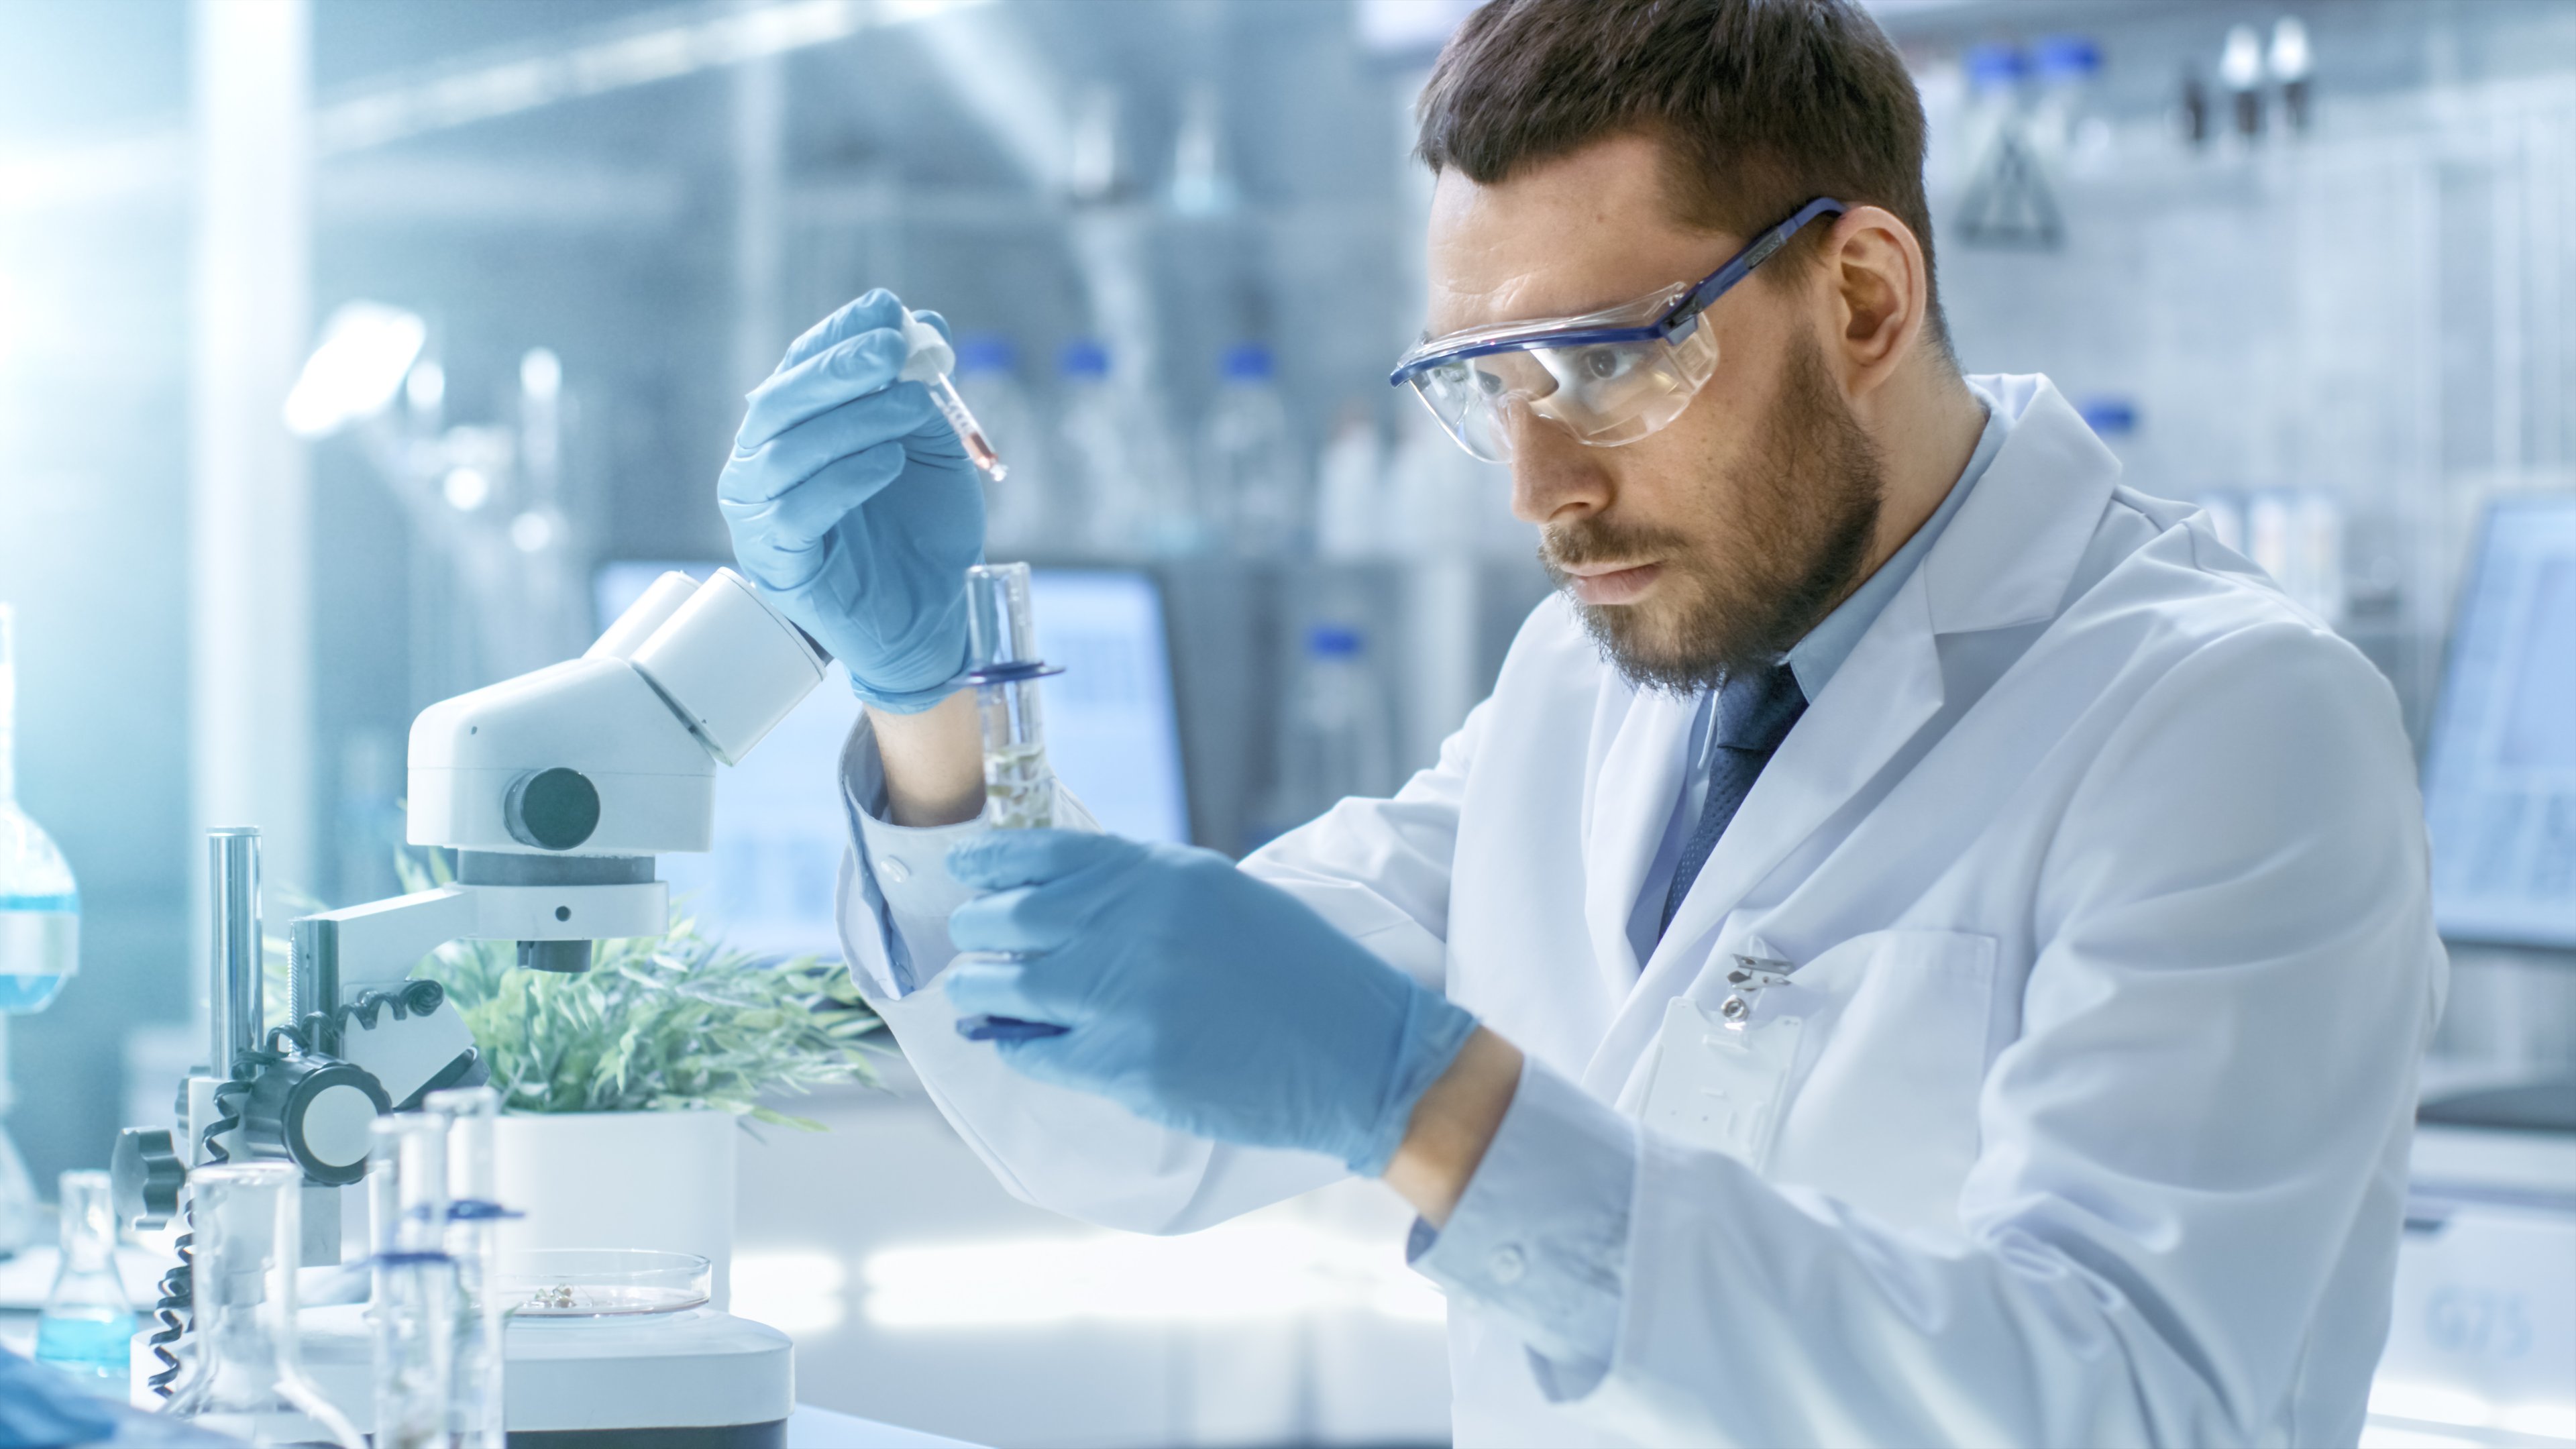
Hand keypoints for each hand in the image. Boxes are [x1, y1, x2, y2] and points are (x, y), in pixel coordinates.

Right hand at [718, 289, 982, 712]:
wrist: (933, 613)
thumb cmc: (923, 528)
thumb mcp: (932, 447)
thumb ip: (922, 391)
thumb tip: (925, 323)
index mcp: (793, 427)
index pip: (799, 365)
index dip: (838, 334)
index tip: (886, 310)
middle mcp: (763, 463)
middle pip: (779, 402)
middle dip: (837, 369)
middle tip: (892, 348)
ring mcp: (760, 514)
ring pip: (786, 452)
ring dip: (853, 420)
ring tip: (911, 407)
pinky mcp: (778, 563)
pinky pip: (797, 513)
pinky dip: (844, 479)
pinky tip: (887, 462)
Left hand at [942, 831, 1478, 1175]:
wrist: (1361, 1054)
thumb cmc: (1302, 976)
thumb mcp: (1224, 899)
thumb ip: (1145, 893)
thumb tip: (1062, 899)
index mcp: (1163, 876)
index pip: (1045, 854)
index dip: (990, 864)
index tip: (963, 873)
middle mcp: (1136, 925)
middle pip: (1012, 918)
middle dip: (975, 930)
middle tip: (967, 940)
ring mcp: (1127, 997)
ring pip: (1008, 986)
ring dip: (979, 988)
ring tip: (972, 991)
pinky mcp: (1128, 1066)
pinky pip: (1037, 1051)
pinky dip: (1014, 1043)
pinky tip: (1012, 1039)